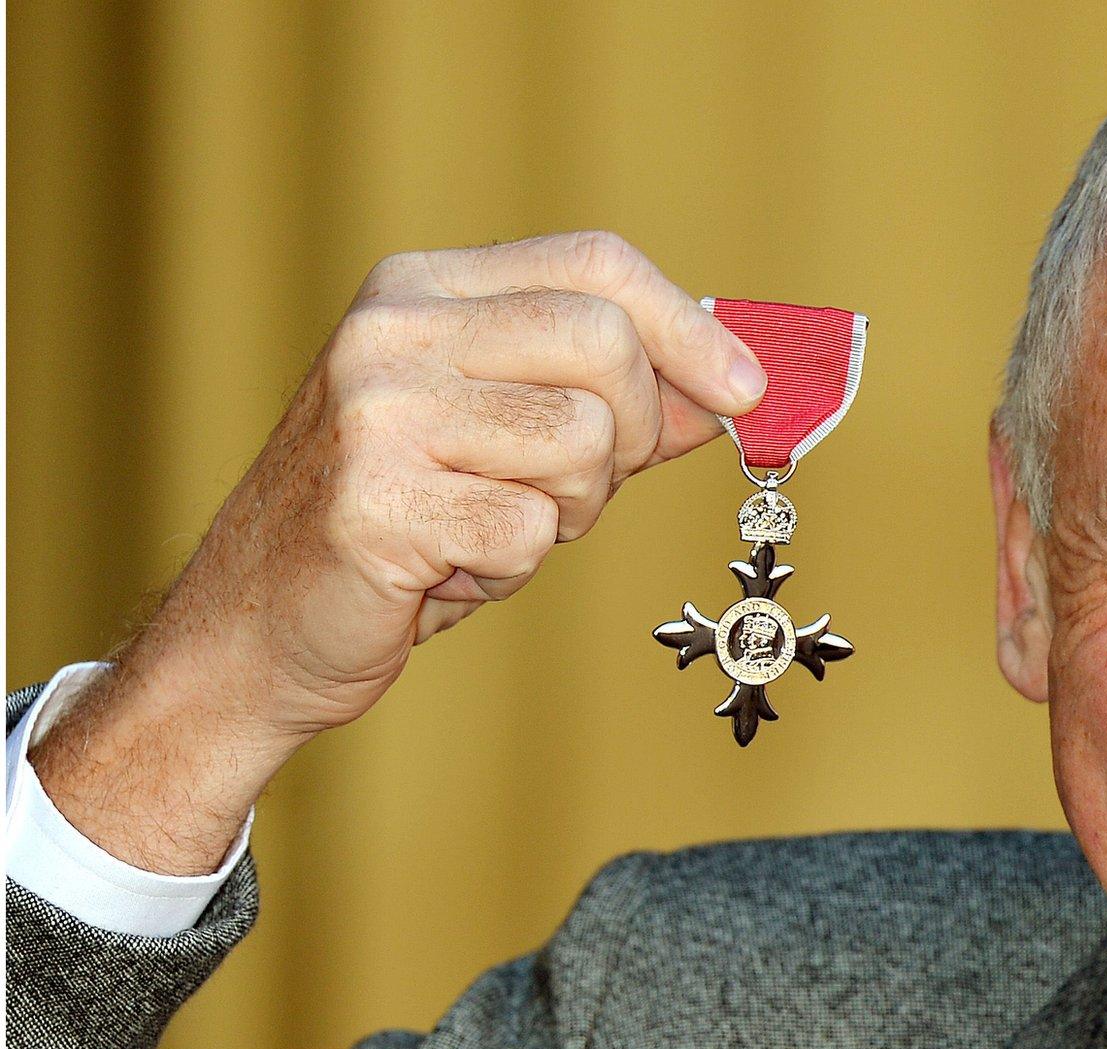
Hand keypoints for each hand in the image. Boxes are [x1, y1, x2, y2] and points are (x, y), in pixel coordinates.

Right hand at [32, 232, 764, 872]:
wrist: (258, 629)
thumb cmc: (406, 527)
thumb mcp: (514, 439)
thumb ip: (620, 402)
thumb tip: (740, 386)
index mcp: (424, 288)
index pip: (595, 264)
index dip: (691, 324)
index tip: (751, 389)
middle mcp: (394, 330)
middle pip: (605, 344)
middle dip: (635, 432)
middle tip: (590, 486)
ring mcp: (377, 412)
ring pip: (581, 443)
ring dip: (568, 511)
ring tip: (492, 526)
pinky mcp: (375, 502)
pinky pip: (530, 529)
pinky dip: (515, 564)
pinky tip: (452, 567)